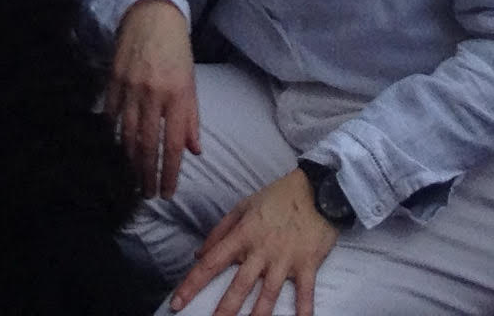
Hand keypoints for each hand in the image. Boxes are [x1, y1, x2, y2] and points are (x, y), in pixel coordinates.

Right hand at [106, 0, 200, 197]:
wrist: (151, 16)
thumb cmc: (176, 51)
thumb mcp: (191, 83)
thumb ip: (191, 118)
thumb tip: (194, 152)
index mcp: (178, 95)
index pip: (174, 143)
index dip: (170, 172)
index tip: (167, 193)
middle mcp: (154, 93)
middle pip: (148, 144)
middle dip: (147, 174)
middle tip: (147, 194)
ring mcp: (131, 87)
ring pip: (127, 134)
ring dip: (129, 162)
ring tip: (132, 181)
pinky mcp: (113, 80)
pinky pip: (111, 115)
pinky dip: (112, 136)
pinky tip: (114, 152)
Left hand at [171, 168, 337, 315]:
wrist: (316, 189)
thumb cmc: (277, 197)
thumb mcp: (243, 207)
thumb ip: (219, 231)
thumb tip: (197, 254)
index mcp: (243, 235)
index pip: (211, 262)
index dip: (192, 284)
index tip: (177, 302)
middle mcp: (261, 251)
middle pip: (238, 286)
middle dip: (224, 310)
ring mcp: (284, 259)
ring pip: (268, 295)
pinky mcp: (307, 264)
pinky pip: (305, 292)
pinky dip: (303, 310)